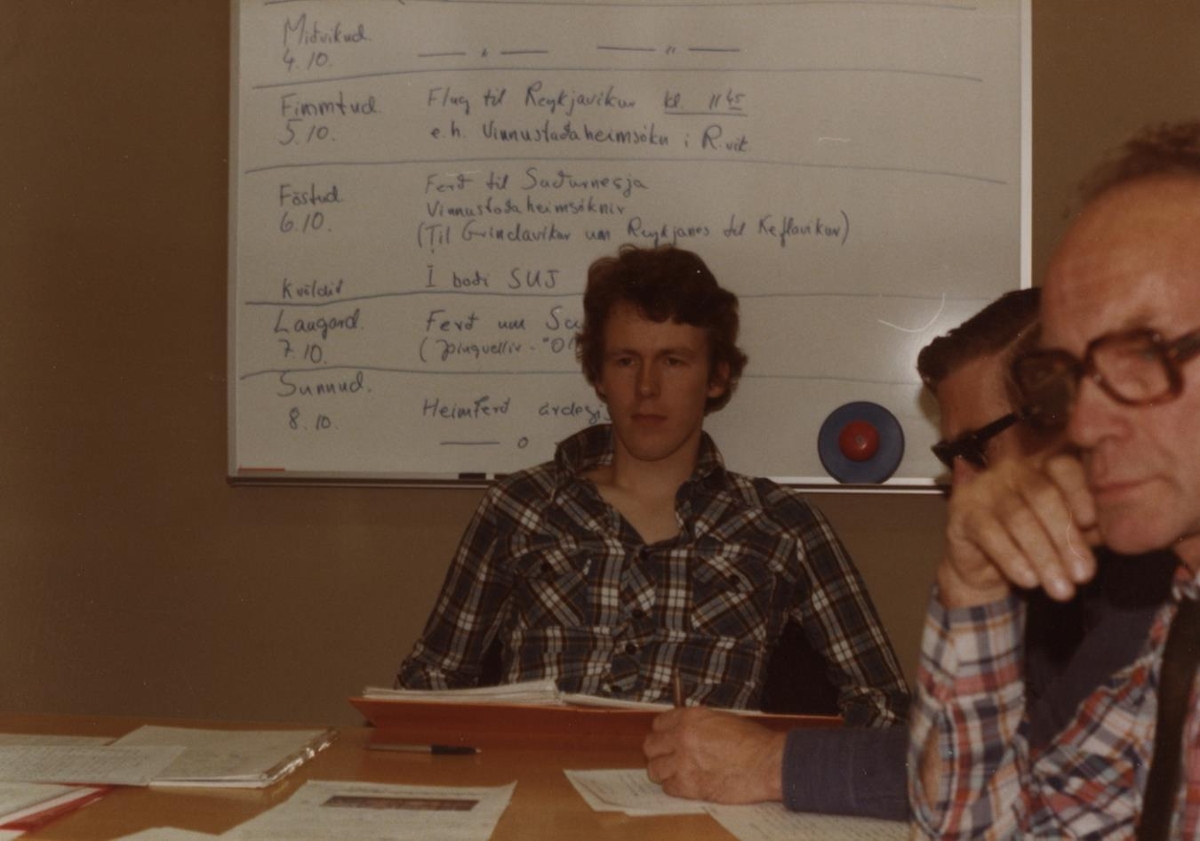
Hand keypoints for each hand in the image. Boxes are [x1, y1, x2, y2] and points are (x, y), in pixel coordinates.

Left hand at [643, 708, 784, 803]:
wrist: (767, 763)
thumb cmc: (752, 741)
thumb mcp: (722, 720)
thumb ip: (698, 724)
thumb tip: (685, 729)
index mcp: (690, 718)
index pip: (658, 724)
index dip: (663, 732)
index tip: (667, 739)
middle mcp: (682, 737)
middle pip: (650, 746)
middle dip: (658, 752)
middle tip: (667, 757)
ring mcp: (683, 762)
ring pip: (654, 769)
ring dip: (664, 771)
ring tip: (675, 773)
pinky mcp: (689, 786)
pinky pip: (668, 787)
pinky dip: (675, 787)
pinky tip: (685, 784)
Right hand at [938, 452, 1100, 608]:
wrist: (983, 567)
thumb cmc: (1031, 545)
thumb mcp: (1065, 535)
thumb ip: (1086, 528)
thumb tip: (1117, 531)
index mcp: (1041, 467)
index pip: (1064, 468)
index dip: (1080, 493)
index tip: (1094, 525)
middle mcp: (1011, 470)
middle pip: (1042, 495)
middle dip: (1065, 538)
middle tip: (1083, 575)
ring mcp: (984, 488)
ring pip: (1018, 518)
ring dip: (1044, 557)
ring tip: (1061, 589)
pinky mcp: (961, 510)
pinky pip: (989, 534)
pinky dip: (1012, 559)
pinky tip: (1029, 581)